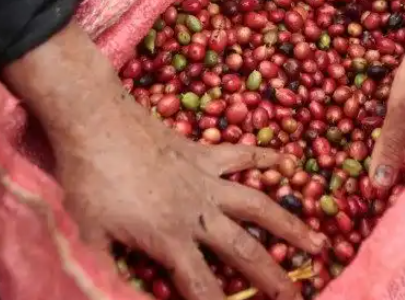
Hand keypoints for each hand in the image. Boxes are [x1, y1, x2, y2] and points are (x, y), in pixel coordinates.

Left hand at [54, 96, 324, 299]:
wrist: (97, 121)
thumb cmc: (88, 180)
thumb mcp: (87, 234)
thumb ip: (103, 270)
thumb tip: (107, 293)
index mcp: (169, 237)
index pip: (200, 285)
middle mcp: (198, 211)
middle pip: (243, 249)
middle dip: (273, 276)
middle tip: (298, 294)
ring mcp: (206, 180)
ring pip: (258, 205)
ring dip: (289, 224)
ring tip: (317, 240)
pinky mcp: (203, 153)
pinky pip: (242, 156)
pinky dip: (266, 159)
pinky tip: (288, 161)